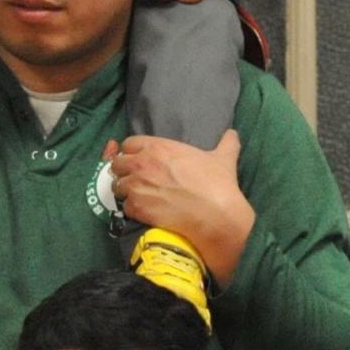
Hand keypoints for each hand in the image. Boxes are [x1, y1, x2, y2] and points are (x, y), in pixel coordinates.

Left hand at [103, 128, 253, 284]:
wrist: (215, 215)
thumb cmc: (218, 184)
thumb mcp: (223, 158)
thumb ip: (226, 143)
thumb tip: (232, 133)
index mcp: (158, 147)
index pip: (129, 144)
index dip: (133, 152)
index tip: (140, 160)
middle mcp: (142, 164)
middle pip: (117, 164)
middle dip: (124, 171)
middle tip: (135, 180)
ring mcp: (136, 186)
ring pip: (116, 186)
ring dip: (125, 191)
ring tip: (137, 197)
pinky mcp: (136, 208)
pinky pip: (124, 207)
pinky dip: (132, 210)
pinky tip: (143, 212)